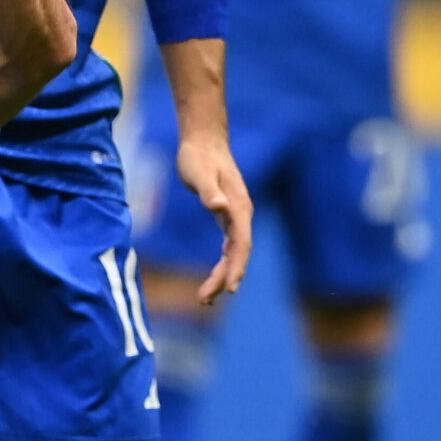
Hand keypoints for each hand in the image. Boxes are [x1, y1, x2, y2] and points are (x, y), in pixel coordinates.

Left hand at [175, 130, 253, 305]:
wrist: (203, 141)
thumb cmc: (199, 157)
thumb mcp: (199, 173)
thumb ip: (209, 191)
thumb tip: (219, 207)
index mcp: (239, 208)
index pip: (241, 244)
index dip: (236, 267)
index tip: (229, 288)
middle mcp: (241, 215)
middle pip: (238, 254)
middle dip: (224, 278)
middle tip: (205, 299)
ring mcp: (236, 217)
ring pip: (234, 254)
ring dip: (222, 276)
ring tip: (205, 298)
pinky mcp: (227, 217)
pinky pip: (228, 248)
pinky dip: (221, 264)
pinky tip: (213, 278)